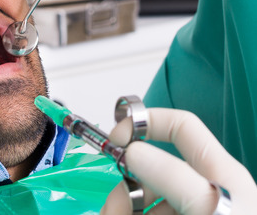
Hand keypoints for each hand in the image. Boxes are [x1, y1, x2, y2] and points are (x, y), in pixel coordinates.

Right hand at [100, 108, 256, 213]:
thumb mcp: (210, 207)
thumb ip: (173, 177)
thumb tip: (131, 151)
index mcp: (216, 174)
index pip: (178, 128)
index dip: (145, 123)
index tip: (114, 139)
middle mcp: (196, 193)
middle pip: (143, 173)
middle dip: (121, 189)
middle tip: (113, 210)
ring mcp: (178, 214)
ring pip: (133, 203)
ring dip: (118, 210)